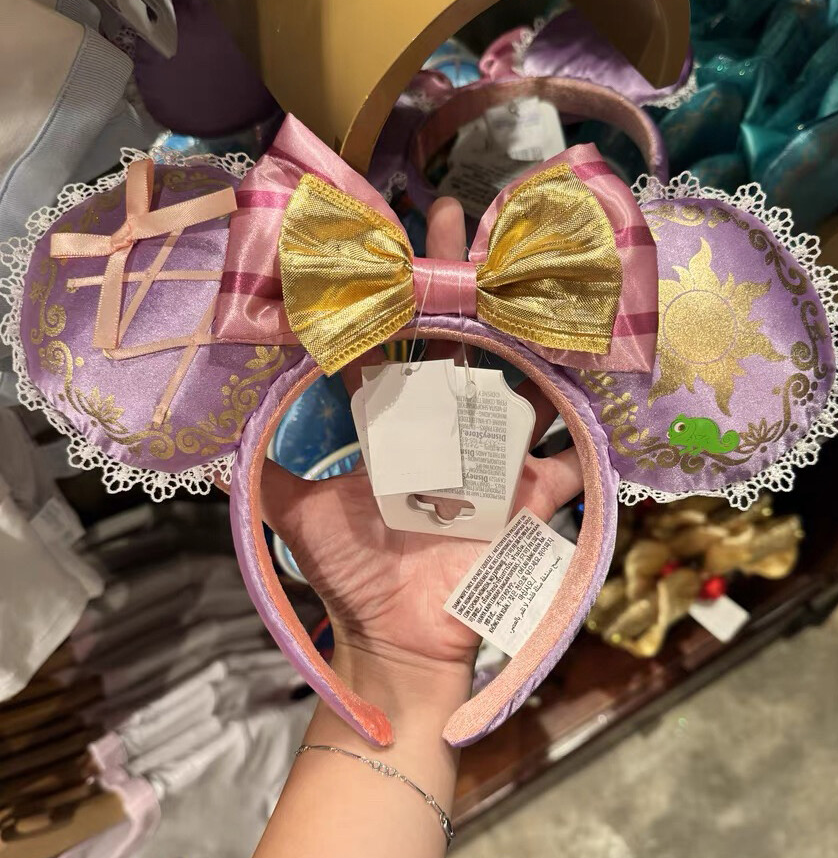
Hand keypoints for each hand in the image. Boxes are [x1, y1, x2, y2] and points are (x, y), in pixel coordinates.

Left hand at [258, 199, 584, 678]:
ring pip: (518, 384)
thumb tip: (230, 427)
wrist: (398, 641)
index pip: (402, 344)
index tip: (399, 235)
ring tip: (533, 276)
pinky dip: (575, 436)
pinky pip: (562, 461)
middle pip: (462, 343)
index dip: (401, 293)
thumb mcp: (300, 515)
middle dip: (463, 281)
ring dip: (527, 334)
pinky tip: (587, 386)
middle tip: (461, 217)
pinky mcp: (529, 498)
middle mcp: (447, 430)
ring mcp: (493, 460)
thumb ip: (270, 469)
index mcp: (398, 426)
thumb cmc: (352, 578)